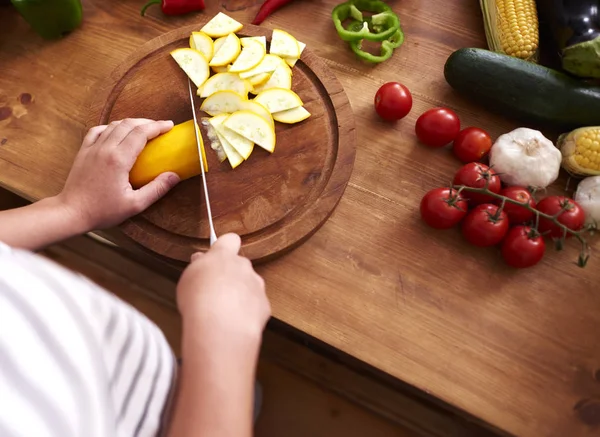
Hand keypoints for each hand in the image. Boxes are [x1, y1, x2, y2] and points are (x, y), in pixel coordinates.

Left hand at [57, 118, 179, 230]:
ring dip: (131, 123)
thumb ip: (157, 189)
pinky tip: (117, 131)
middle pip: (128, 124)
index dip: (157, 126)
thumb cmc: (103, 211)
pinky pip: (98, 130)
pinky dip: (111, 127)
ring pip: (114, 125)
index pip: (141, 133)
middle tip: (161, 126)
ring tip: (143, 128)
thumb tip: (174, 176)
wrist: (71, 212)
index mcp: (119, 159)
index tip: (169, 126)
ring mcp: (92, 148)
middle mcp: (105, 148)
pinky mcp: (84, 151)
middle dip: (147, 122)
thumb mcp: (135, 205)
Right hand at [177, 234, 270, 341]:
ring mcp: (256, 285)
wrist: (220, 327)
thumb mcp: (188, 278)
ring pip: (249, 286)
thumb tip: (200, 261)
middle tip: (215, 289)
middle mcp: (243, 267)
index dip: (225, 246)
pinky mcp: (264, 304)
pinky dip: (246, 312)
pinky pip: (255, 305)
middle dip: (230, 275)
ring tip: (222, 310)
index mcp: (223, 256)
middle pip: (239, 265)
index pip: (230, 239)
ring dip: (239, 294)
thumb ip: (198, 266)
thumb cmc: (200, 301)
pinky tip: (232, 321)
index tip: (218, 254)